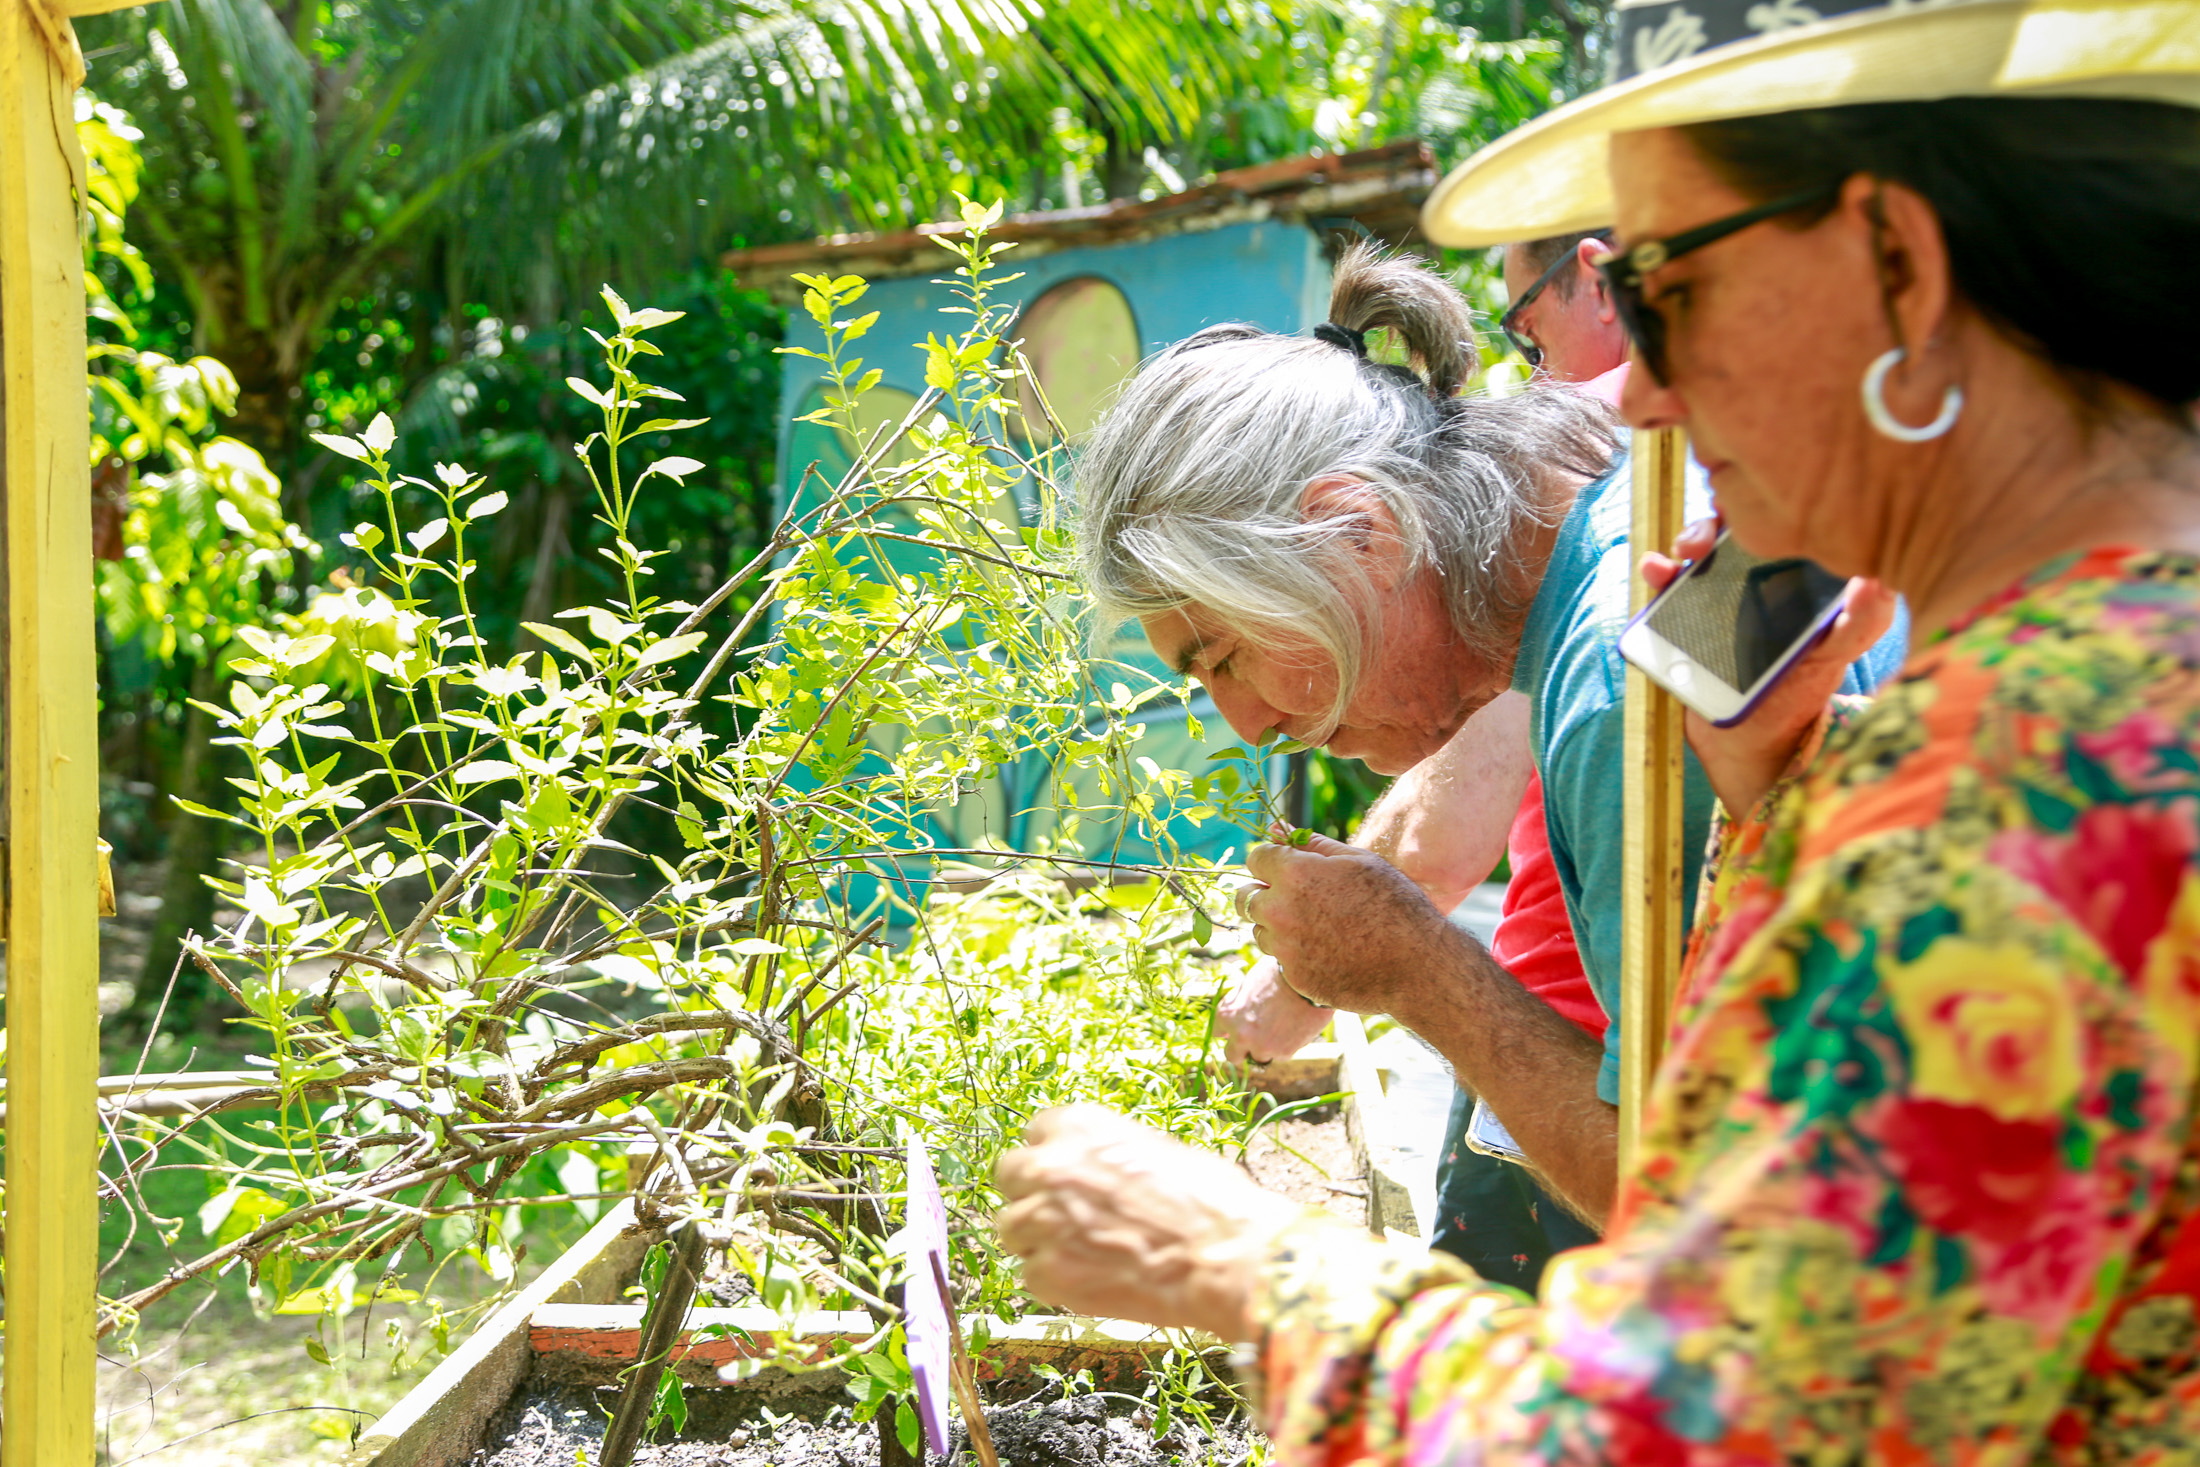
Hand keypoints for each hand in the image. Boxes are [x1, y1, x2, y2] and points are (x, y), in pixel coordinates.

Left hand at [994, 1105, 1301, 1339]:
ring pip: (1012, 1227)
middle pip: (1010, 1175)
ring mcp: (1042, 1221)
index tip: (1067, 1174)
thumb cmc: (1209, 1199)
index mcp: (1079, 1126)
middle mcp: (1049, 1167)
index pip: (1037, 1132)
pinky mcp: (1046, 1273)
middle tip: (1061, 1213)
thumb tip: (1095, 1170)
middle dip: (1031, 1192)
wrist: (1223, 1256)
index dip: (1054, 1156)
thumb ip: (1108, 1156)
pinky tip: (1094, 1280)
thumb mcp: (1158, 1151)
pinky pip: (1031, 1274)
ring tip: (1080, 1252)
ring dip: (1037, 1238)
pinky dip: (1055, 1279)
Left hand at [1216, 956, 1333, 1064]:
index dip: (1228, 1030)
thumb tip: (1231, 1014)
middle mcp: (1240, 1036)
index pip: (1217, 1033)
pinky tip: (1295, 1026)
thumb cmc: (1277, 973)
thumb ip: (1237, 1004)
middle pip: (1232, 1056)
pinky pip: (1281, 1054)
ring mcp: (1262, 1047)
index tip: (1237, 1028)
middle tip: (1255, 1038)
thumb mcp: (1248, 984)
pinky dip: (1286, 1045)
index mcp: (1227, 1015)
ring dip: (1267, 1047)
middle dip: (1242, 1049)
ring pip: (1259, 1057)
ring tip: (1282, 1025)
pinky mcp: (1284, 1053)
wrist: (1308, 977)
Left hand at [1241, 831, 1459, 1016]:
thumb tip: (1276, 828)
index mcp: (1294, 874)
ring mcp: (1285, 948)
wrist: (1418, 965)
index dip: (1272, 859)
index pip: (1255, 857)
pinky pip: (1282, 960)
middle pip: (1244, 897)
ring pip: (1261, 930)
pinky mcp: (1295, 978)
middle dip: (1263, 892)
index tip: (1289, 867)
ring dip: (1278, 926)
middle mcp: (1280, 911)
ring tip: (1321, 926)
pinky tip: (1332, 952)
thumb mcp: (1358, 861)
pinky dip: (1298, 954)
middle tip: (1295, 897)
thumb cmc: (1394, 903)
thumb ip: (1311, 844)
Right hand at [1641, 518, 1899, 815]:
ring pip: (1696, 554)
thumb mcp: (1836, 655)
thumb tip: (1876, 580)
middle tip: (1707, 540)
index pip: (1774, 527)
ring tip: (1681, 556)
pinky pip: (1666, 589)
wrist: (1751, 743)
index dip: (1758, 509)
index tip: (1748, 509)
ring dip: (1684, 541)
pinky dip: (1657, 574)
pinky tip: (1656, 573)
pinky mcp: (1681, 621)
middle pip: (1729, 532)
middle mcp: (1750, 581)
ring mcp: (1713, 599)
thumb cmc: (1799, 694)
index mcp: (1791, 580)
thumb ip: (1861, 621)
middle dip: (1714, 523)